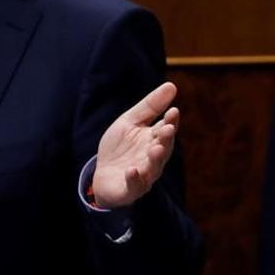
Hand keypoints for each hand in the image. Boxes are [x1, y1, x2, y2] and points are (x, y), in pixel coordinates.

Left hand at [91, 82, 179, 208]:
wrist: (101, 175)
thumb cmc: (120, 147)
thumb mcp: (130, 122)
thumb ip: (150, 106)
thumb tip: (172, 85)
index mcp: (154, 140)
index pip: (166, 129)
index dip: (170, 121)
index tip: (173, 111)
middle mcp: (153, 158)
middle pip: (163, 148)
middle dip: (166, 139)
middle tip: (168, 129)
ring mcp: (143, 174)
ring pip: (153, 168)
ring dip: (155, 159)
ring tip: (155, 149)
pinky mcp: (130, 188)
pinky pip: (134, 185)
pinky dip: (134, 178)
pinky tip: (132, 171)